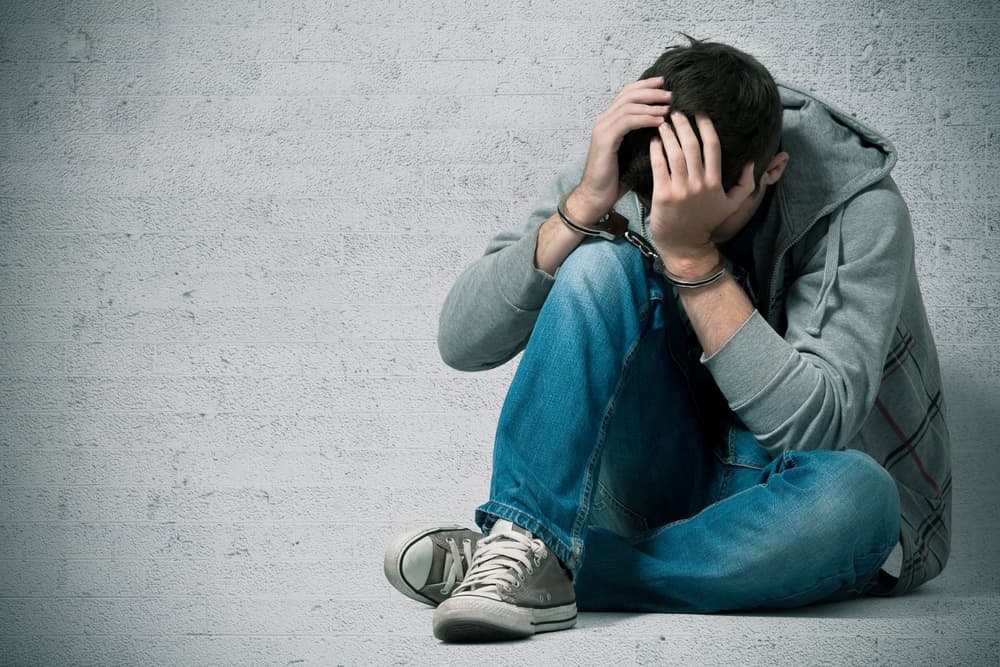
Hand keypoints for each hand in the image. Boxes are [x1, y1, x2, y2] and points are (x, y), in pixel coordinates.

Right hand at [569, 77, 671, 221]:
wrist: (597, 197)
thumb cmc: (616, 179)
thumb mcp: (634, 152)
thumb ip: (643, 136)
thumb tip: (667, 126)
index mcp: (610, 121)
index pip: (627, 94)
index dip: (646, 85)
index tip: (664, 84)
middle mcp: (604, 121)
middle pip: (629, 94)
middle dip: (651, 91)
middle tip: (671, 94)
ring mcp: (602, 129)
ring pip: (629, 105)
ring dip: (651, 104)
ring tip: (668, 107)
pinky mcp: (604, 139)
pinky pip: (627, 121)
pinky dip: (645, 119)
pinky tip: (659, 121)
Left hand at [647, 111, 754, 276]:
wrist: (685, 246)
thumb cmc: (706, 223)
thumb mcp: (731, 206)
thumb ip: (746, 184)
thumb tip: (753, 162)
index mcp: (715, 182)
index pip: (712, 147)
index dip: (706, 126)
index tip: (699, 113)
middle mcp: (699, 183)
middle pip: (692, 146)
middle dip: (684, 125)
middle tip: (676, 111)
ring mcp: (680, 189)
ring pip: (674, 154)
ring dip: (669, 134)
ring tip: (663, 122)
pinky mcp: (663, 196)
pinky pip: (658, 167)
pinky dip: (656, 151)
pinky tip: (654, 141)